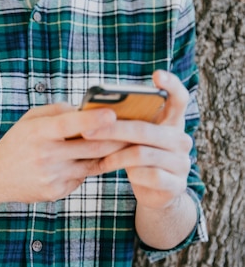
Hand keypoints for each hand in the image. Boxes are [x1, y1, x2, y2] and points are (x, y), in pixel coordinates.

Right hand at [0, 103, 123, 203]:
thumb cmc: (17, 141)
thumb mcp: (30, 119)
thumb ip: (58, 111)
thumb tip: (88, 109)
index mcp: (37, 133)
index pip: (67, 125)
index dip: (92, 120)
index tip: (113, 113)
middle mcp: (44, 156)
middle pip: (90, 147)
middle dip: (115, 138)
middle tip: (137, 130)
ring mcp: (51, 177)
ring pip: (92, 163)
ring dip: (110, 153)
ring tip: (126, 143)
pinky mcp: (56, 192)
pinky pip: (82, 177)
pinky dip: (90, 167)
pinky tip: (93, 160)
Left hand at [85, 70, 193, 209]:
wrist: (154, 192)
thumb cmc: (137, 156)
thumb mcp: (133, 137)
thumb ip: (125, 123)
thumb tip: (92, 112)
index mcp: (172, 122)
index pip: (179, 98)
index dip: (171, 85)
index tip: (157, 74)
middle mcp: (181, 140)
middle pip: (144, 130)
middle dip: (111, 130)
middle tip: (86, 130)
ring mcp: (181, 163)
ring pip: (142, 154)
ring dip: (114, 154)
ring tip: (94, 153)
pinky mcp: (175, 184)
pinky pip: (147, 175)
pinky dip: (126, 172)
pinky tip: (110, 168)